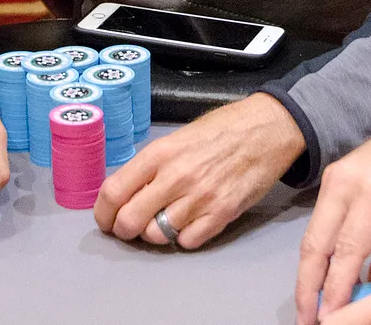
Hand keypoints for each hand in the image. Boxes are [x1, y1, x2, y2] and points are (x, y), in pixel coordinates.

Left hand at [95, 93, 302, 249]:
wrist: (266, 129)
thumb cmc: (223, 129)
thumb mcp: (177, 137)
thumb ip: (152, 165)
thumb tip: (127, 191)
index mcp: (159, 153)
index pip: (114, 192)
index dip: (103, 213)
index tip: (105, 219)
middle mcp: (175, 177)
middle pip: (130, 221)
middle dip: (124, 229)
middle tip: (130, 226)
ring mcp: (199, 198)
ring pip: (157, 236)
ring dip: (155, 233)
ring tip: (163, 221)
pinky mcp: (222, 213)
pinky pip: (188, 242)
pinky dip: (184, 238)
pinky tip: (188, 223)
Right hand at [296, 106, 370, 323]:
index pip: (346, 252)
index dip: (336, 289)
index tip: (331, 318)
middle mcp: (343, 183)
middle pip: (315, 244)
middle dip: (308, 287)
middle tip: (307, 319)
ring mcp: (333, 178)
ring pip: (312, 235)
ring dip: (309, 273)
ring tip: (311, 306)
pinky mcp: (331, 179)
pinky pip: (319, 222)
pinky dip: (318, 252)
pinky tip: (322, 276)